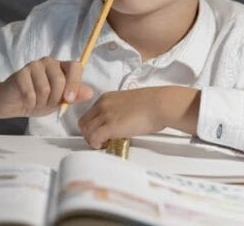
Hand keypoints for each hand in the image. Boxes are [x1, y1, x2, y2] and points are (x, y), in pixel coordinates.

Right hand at [0, 57, 94, 117]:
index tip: (69, 99)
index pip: (75, 67)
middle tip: (48, 103)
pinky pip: (30, 93)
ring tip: (37, 101)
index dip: (74, 84)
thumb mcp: (60, 101)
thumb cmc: (39, 100)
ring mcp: (34, 66)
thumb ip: (74, 96)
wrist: (15, 103)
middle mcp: (49, 62)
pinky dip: (30, 103)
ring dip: (41, 102)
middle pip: (60, 80)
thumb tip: (90, 92)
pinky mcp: (20, 73)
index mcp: (62, 67)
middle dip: (55, 99)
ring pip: (45, 88)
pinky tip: (27, 101)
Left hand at [78, 86, 200, 148]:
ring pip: (86, 131)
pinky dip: (97, 145)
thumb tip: (119, 123)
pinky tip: (106, 145)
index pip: (89, 114)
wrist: (159, 104)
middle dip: (89, 134)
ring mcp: (105, 115)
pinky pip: (93, 138)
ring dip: (93, 141)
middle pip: (84, 123)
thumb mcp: (130, 103)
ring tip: (105, 144)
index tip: (100, 132)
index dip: (93, 126)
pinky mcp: (110, 126)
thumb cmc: (152, 104)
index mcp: (107, 98)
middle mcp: (103, 105)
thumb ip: (120, 111)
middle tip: (101, 141)